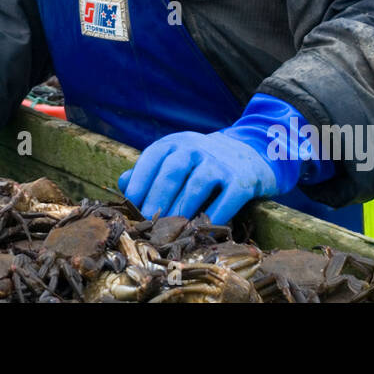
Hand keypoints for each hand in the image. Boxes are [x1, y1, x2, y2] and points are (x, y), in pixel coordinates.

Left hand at [118, 130, 278, 223]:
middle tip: (148, 223)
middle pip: (172, 173)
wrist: (251, 153)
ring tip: (171, 229)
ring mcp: (220, 163)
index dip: (139, 183)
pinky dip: (214, 215)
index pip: (152, 159)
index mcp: (176, 143)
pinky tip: (203, 228)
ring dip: (182, 209)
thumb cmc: (203, 163)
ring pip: (197, 186)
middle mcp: (196, 148)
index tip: (131, 206)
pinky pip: (226, 199)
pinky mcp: (241, 179)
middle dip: (157, 200)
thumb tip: (122, 184)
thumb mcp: (176, 159)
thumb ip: (149, 171)